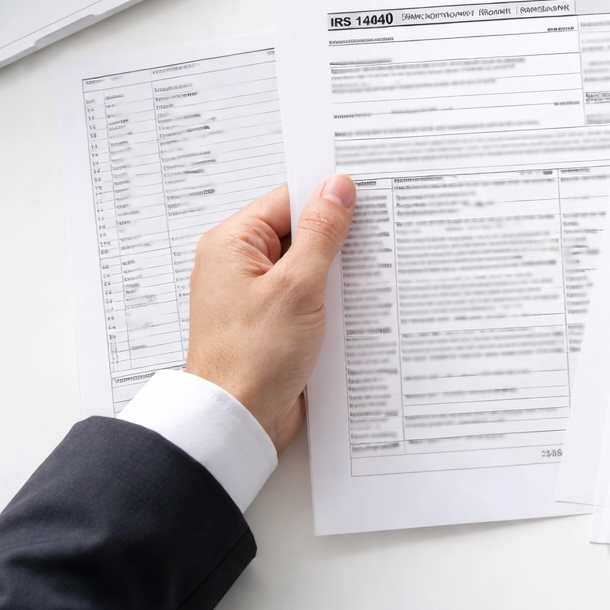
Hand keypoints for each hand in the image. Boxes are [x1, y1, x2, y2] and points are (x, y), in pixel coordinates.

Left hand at [184, 177, 356, 451]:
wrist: (237, 420)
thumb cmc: (253, 356)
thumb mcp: (298, 285)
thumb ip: (321, 233)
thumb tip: (338, 188)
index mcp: (232, 244)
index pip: (287, 200)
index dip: (327, 198)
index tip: (366, 197)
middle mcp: (238, 265)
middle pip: (297, 231)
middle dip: (337, 236)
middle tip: (376, 234)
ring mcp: (254, 295)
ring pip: (306, 265)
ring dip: (336, 270)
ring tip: (371, 271)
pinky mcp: (270, 321)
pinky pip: (305, 294)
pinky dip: (329, 296)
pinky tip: (355, 303)